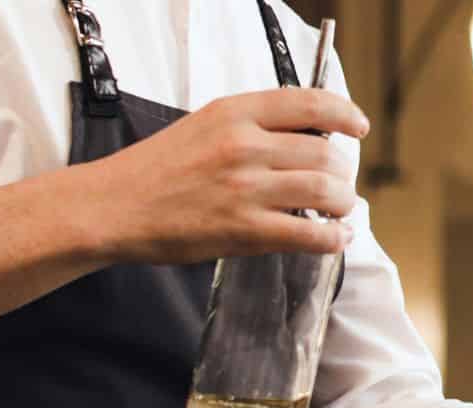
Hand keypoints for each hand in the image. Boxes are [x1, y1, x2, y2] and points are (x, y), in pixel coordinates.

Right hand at [86, 88, 370, 263]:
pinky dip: (334, 238)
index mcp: (235, 112)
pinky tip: (335, 237)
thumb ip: (252, 127)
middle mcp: (244, 145)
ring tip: (339, 211)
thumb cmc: (157, 169)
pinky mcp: (244, 230)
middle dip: (344, 173)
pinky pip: (311, 234)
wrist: (114, 206)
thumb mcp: (203, 125)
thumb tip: (307, 141)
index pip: (309, 104)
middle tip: (339, 186)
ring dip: (344, 204)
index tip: (358, 126)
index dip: (345, 114)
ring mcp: (245, 188)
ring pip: (326, 191)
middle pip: (326, 154)